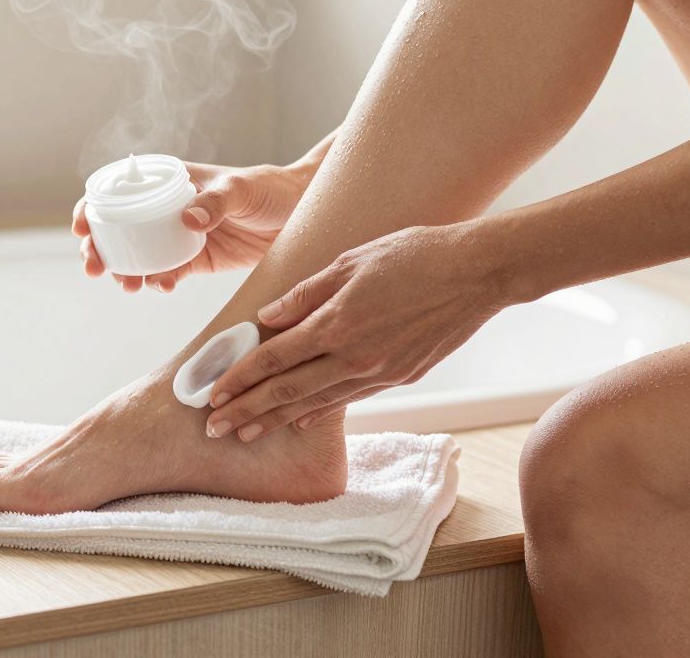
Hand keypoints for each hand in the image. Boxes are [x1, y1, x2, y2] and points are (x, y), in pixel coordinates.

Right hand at [73, 162, 308, 292]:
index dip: (92, 205)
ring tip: (126, 285)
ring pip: (139, 254)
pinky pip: (168, 272)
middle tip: (95, 267)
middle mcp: (169, 208)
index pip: (120, 189)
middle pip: (120, 227)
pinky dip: (158, 281)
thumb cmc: (271, 189)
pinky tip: (158, 287)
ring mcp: (180, 236)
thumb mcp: (242, 188)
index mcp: (171, 181)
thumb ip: (216, 201)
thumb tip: (188, 219)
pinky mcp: (197, 260)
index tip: (81, 225)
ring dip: (125, 270)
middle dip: (100, 247)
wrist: (302, 214)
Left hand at [204, 224, 511, 441]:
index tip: (211, 395)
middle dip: (246, 411)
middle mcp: (354, 355)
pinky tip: (297, 421)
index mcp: (337, 322)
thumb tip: (267, 317)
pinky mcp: (400, 377)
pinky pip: (349, 399)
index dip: (238, 378)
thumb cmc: (415, 254)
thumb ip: (306, 293)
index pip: (273, 358)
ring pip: (315, 403)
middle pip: (286, 390)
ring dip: (276, 420)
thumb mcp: (352, 261)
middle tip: (214, 429)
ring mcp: (379, 371)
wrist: (478, 273)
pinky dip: (318, 412)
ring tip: (245, 434)